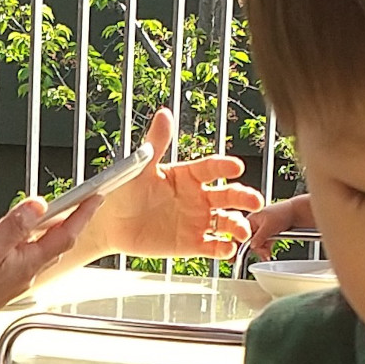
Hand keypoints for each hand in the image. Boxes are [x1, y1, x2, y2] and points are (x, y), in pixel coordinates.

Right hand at [0, 194, 102, 345]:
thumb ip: (15, 225)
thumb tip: (38, 205)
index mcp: (29, 261)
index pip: (66, 234)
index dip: (83, 214)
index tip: (96, 198)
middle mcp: (28, 272)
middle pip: (57, 243)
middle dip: (70, 222)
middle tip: (79, 203)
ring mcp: (16, 279)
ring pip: (41, 251)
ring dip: (49, 233)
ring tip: (51, 216)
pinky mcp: (3, 283)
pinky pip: (24, 258)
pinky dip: (29, 244)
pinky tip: (16, 240)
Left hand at [94, 108, 265, 258]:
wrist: (110, 225)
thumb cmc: (123, 192)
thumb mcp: (140, 167)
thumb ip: (156, 143)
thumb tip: (164, 114)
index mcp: (188, 175)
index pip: (211, 168)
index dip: (224, 166)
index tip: (236, 166)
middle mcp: (198, 197)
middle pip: (228, 195)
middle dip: (244, 197)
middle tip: (254, 200)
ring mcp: (197, 221)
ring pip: (226, 221)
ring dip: (238, 225)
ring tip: (242, 230)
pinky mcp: (192, 244)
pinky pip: (212, 246)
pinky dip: (222, 249)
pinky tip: (227, 249)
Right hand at [245, 192, 316, 259]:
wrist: (297, 212)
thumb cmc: (283, 213)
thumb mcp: (269, 226)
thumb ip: (259, 237)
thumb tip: (251, 247)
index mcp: (250, 219)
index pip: (240, 234)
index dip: (238, 246)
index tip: (237, 256)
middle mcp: (253, 224)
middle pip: (248, 242)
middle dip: (256, 249)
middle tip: (264, 254)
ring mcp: (260, 230)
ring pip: (256, 244)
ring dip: (261, 251)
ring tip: (268, 255)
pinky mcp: (267, 234)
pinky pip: (263, 244)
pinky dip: (266, 250)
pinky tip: (269, 254)